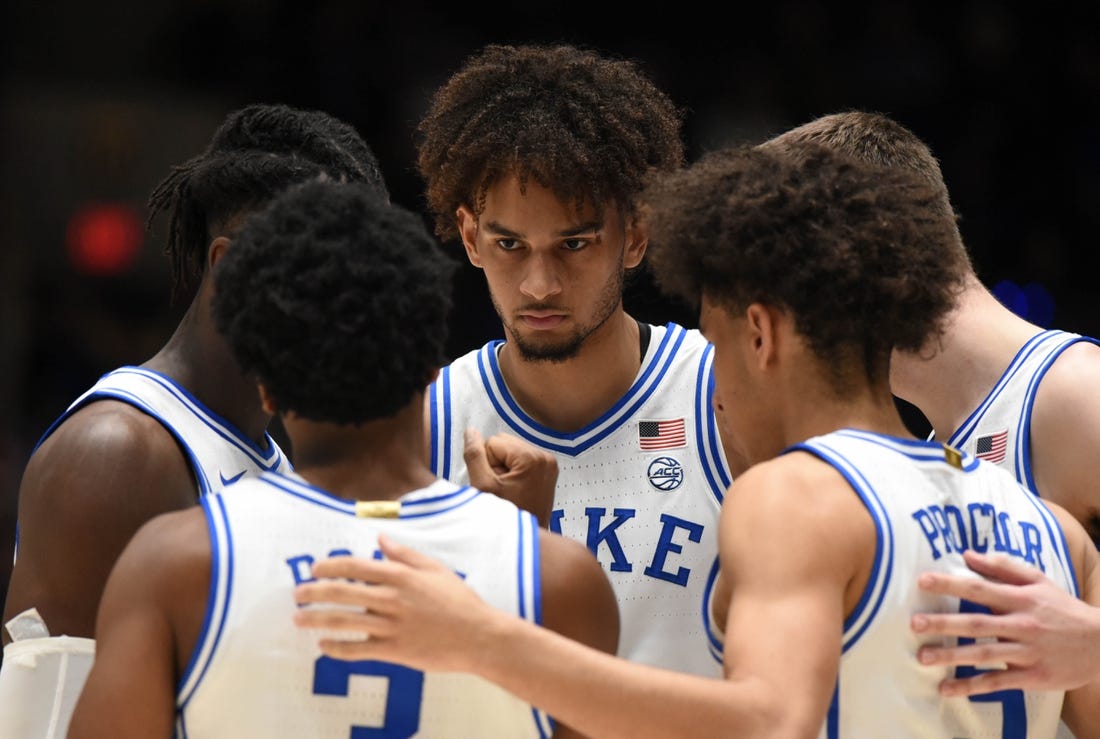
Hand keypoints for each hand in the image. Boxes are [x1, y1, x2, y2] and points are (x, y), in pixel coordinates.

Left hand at [293, 535, 500, 671]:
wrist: (478, 636)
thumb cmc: (459, 600)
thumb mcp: (435, 569)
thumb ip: (405, 554)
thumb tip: (380, 538)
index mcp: (401, 575)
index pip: (356, 566)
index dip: (330, 566)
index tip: (314, 568)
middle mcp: (392, 599)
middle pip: (342, 592)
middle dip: (315, 592)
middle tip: (298, 594)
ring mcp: (391, 626)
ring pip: (344, 621)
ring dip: (317, 619)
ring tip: (299, 619)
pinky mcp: (394, 650)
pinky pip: (358, 649)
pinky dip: (337, 648)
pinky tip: (323, 646)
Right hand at [463, 427, 556, 526]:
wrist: (524, 540)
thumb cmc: (503, 516)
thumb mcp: (483, 486)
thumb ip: (474, 456)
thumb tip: (470, 431)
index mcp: (532, 458)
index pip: (493, 441)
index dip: (487, 463)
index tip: (496, 484)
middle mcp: (545, 456)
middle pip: (504, 442)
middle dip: (496, 462)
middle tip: (501, 487)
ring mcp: (549, 463)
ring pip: (511, 448)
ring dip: (503, 466)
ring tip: (508, 489)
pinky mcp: (548, 468)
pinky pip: (521, 457)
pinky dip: (513, 470)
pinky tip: (515, 488)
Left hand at [911, 549, 1099, 694]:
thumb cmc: (1063, 608)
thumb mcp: (1039, 580)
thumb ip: (1003, 566)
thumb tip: (967, 554)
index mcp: (1021, 599)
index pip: (979, 588)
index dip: (950, 584)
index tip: (922, 581)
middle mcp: (1022, 624)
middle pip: (978, 623)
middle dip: (944, 623)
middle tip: (914, 623)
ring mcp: (1027, 652)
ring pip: (985, 654)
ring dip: (952, 657)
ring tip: (922, 657)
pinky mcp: (1032, 676)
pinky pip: (998, 682)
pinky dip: (972, 687)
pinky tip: (947, 689)